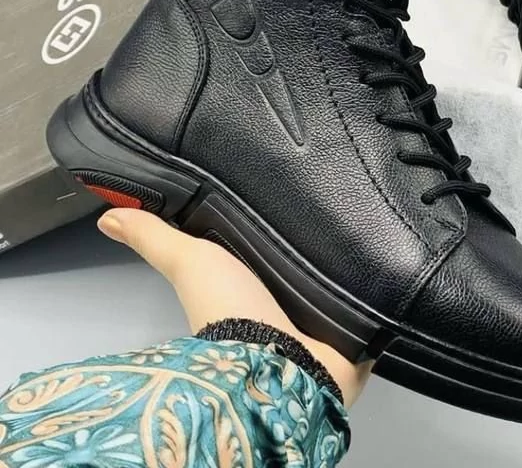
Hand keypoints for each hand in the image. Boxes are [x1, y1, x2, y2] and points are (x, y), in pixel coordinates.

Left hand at [97, 208, 371, 406]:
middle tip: (341, 189)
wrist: (278, 364)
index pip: (272, 239)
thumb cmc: (231, 312)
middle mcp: (290, 296)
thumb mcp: (190, 262)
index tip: (292, 177)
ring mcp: (325, 313)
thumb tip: (107, 213)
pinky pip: (376, 298)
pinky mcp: (358, 326)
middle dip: (324, 231)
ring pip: (346, 274)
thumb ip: (155, 238)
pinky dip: (384, 283)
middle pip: (310, 256)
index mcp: (255, 277)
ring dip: (356, 254)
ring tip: (373, 211)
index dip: (280, 216)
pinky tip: (395, 251)